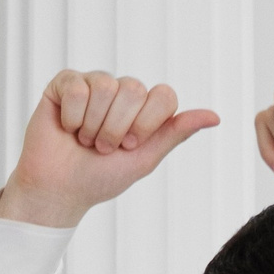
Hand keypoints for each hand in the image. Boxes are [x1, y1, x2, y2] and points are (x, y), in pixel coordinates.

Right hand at [0, 72, 219, 228]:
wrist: (58, 190)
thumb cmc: (100, 177)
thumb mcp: (144, 159)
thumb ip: (175, 133)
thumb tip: (215, 116)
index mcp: (144, 107)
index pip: (164, 95)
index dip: (147, 122)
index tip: (130, 146)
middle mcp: (122, 91)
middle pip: (134, 88)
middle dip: (117, 127)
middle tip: (103, 147)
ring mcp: (94, 84)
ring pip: (106, 86)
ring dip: (93, 125)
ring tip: (84, 139)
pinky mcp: (65, 83)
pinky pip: (77, 87)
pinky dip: (72, 116)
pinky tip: (67, 127)